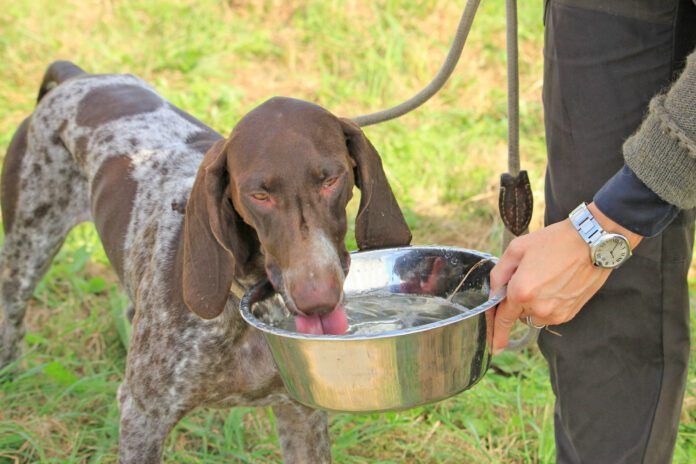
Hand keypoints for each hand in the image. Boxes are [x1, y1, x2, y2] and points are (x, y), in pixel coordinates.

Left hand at [489, 202, 641, 353]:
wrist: (591, 243)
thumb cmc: (553, 242)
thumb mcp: (517, 249)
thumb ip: (499, 273)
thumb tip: (493, 292)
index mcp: (520, 292)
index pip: (502, 318)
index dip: (496, 332)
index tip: (494, 347)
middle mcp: (537, 307)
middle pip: (518, 313)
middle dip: (518, 299)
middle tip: (530, 275)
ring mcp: (555, 313)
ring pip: (534, 315)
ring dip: (533, 303)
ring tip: (546, 278)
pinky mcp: (569, 314)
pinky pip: (549, 315)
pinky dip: (548, 304)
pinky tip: (557, 285)